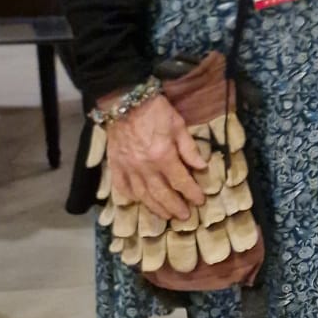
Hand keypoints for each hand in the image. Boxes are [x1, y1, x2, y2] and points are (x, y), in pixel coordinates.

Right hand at [101, 93, 206, 219]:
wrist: (124, 101)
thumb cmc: (155, 110)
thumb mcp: (178, 125)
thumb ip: (189, 148)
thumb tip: (202, 167)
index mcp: (163, 156)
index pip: (181, 181)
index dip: (192, 193)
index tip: (200, 201)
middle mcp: (145, 167)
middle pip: (162, 194)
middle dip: (175, 207)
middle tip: (184, 216)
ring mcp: (128, 169)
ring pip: (143, 196)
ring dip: (156, 208)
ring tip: (166, 216)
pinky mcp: (115, 166)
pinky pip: (122, 188)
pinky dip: (130, 197)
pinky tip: (139, 201)